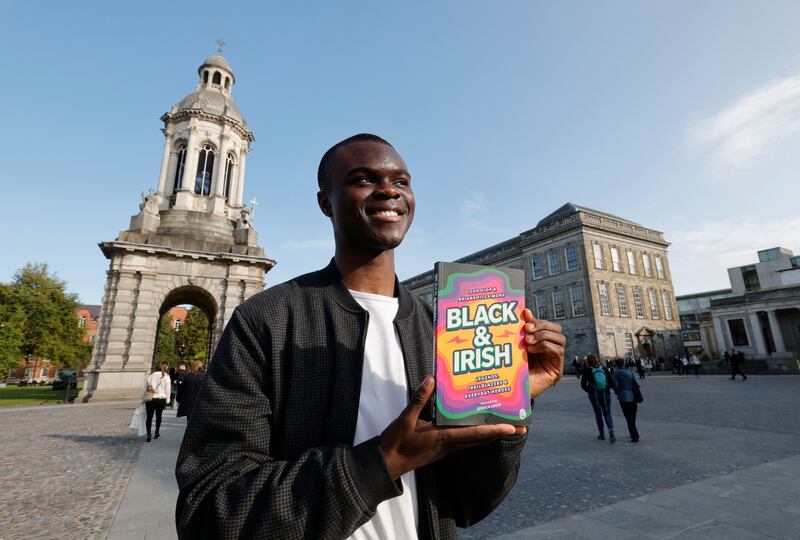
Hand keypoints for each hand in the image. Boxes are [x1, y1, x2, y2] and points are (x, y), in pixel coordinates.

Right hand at [379, 376, 521, 479]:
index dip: (495, 430)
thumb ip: (419, 399)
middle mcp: (450, 445)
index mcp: (443, 437)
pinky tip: (477, 426)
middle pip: (481, 439)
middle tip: (520, 426)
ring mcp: (446, 449)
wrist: (387, 464)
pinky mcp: (442, 449)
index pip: (474, 433)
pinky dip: (476, 434)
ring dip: (490, 434)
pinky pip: (465, 441)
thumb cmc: (396, 443)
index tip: (513, 427)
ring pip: (474, 441)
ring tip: (504, 424)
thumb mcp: (405, 419)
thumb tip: (431, 379)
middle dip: (500, 433)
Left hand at [522, 308, 564, 397]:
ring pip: (560, 339)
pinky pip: (558, 351)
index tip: (525, 319)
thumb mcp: (518, 346)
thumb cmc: (513, 368)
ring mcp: (556, 360)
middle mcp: (552, 351)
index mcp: (543, 343)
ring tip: (528, 341)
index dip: (538, 320)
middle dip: (543, 326)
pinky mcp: (557, 370)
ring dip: (543, 336)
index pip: (548, 325)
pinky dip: (545, 346)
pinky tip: (532, 349)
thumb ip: (523, 330)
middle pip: (557, 330)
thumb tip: (526, 310)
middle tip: (527, 329)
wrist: (511, 392)